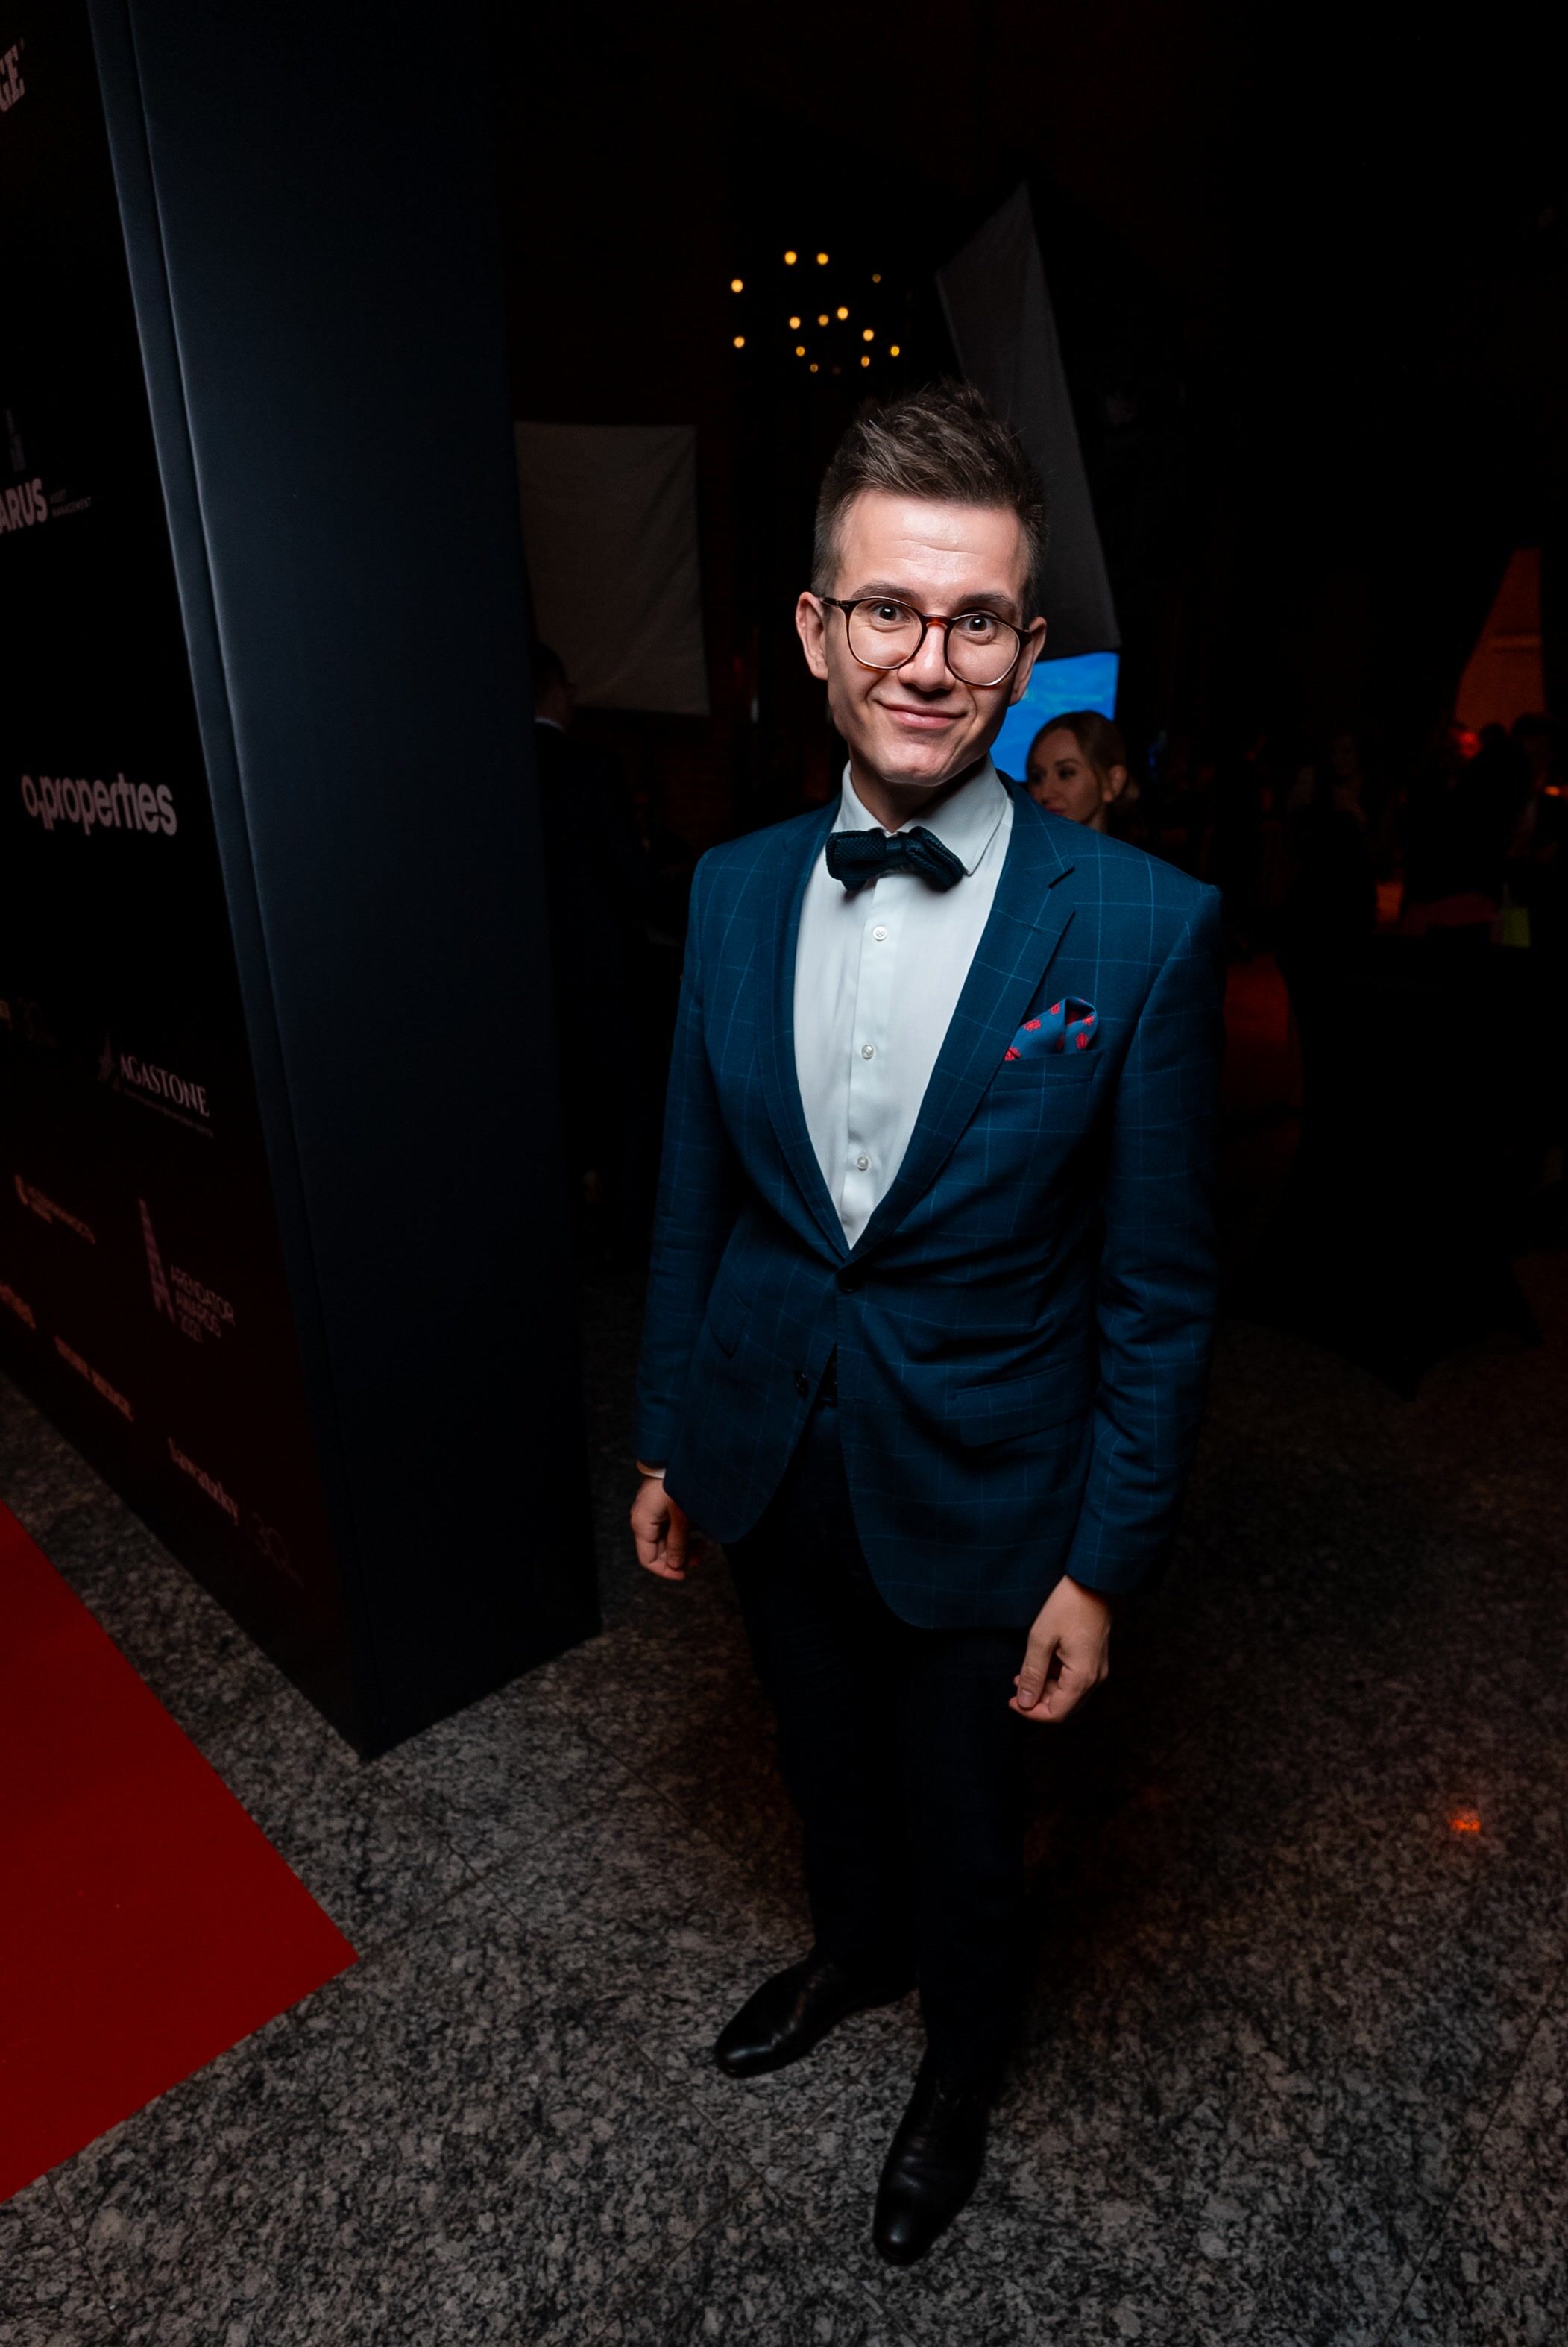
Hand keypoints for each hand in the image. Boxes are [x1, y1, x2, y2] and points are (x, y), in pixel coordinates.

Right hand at [630, 1475, 694, 1580]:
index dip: (666, 1571)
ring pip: (667, 1540)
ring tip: (704, 1545)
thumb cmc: (677, 1484)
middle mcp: (643, 1521)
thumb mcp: (681, 1517)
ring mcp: (652, 1513)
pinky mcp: (661, 1506)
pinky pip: (670, 1527)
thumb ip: (679, 1542)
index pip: (648, 1560)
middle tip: (701, 1556)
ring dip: (685, 1546)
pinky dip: (684, 1533)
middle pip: (660, 1551)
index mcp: (642, 1524)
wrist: (678, 1456)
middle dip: (680, 1557)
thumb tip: (676, 1565)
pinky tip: (699, 1532)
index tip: (685, 1573)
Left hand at [1010, 1574, 1111, 1723]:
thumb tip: (1024, 1702)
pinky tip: (1040, 1666)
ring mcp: (1097, 1670)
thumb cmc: (1067, 1606)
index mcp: (1081, 1677)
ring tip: (1023, 1675)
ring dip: (1045, 1690)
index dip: (1031, 1713)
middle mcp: (1094, 1679)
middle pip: (1064, 1708)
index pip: (1056, 1713)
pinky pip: (1075, 1681)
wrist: (1093, 1583)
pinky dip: (1056, 1679)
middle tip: (1015, 1688)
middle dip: (1037, 1702)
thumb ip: (1032, 1674)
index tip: (1012, 1702)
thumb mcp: (1041, 1639)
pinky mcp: (1095, 1660)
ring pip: (1069, 1695)